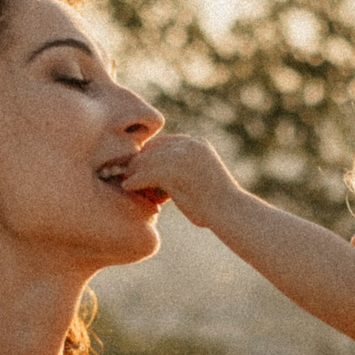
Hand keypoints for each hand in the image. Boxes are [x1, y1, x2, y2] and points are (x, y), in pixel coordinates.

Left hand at [121, 134, 242, 230]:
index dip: (148, 155)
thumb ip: (183, 169)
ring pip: (147, 159)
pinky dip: (134, 180)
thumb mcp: (201, 177)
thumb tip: (159, 176)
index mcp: (197, 143)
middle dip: (138, 161)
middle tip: (125, 173)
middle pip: (153, 148)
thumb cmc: (216, 204)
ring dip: (133, 171)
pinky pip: (146, 173)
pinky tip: (128, 187)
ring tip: (124, 181)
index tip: (137, 166)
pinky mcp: (175, 172)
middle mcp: (190, 144)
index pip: (164, 143)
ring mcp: (183, 156)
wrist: (231, 211)